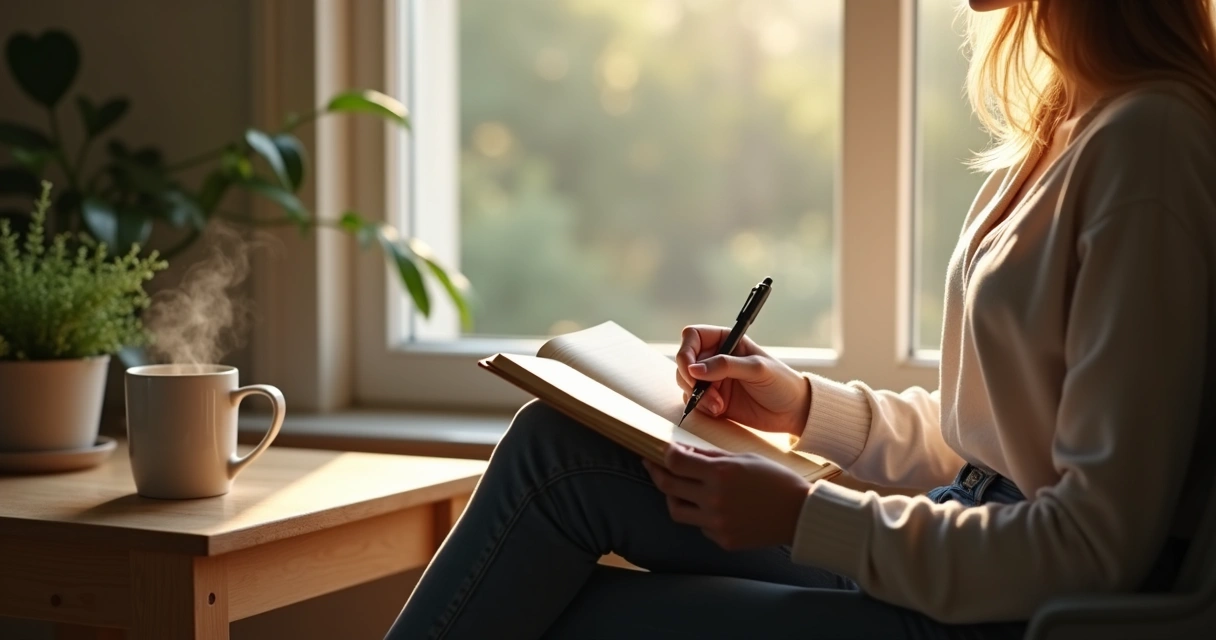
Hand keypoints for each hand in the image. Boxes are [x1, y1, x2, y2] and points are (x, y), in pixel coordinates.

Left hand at [643, 444, 810, 549]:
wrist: (800, 514)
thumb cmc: (775, 480)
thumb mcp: (743, 458)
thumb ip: (710, 457)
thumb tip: (682, 452)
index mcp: (720, 474)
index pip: (674, 462)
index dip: (663, 454)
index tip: (662, 451)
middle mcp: (714, 500)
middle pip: (668, 485)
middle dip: (656, 472)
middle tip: (652, 465)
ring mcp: (717, 523)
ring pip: (677, 511)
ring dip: (673, 497)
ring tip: (678, 488)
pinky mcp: (723, 540)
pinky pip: (700, 526)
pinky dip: (700, 514)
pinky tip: (713, 506)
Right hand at [676, 324, 810, 434]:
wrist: (792, 412)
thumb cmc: (781, 383)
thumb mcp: (757, 369)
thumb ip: (725, 366)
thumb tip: (694, 369)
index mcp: (726, 341)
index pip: (693, 337)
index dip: (686, 351)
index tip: (692, 371)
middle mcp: (716, 358)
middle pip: (685, 362)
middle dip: (690, 380)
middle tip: (702, 393)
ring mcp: (713, 380)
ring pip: (686, 383)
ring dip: (696, 396)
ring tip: (718, 405)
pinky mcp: (713, 400)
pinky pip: (694, 401)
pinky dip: (701, 407)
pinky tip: (719, 411)